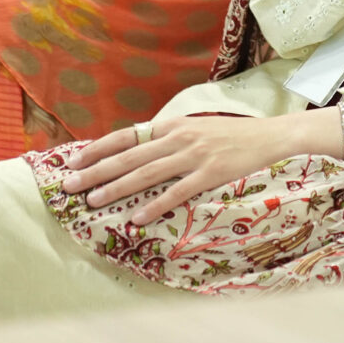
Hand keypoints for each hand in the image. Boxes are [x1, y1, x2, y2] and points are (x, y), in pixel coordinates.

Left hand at [58, 111, 333, 225]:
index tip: (74, 162)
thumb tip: (137, 154)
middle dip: (97, 172)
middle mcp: (179, 137)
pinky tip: (138, 217)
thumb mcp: (196, 130)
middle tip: (70, 186)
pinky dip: (156, 205)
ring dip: (118, 188)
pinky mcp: (212, 173)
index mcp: (172, 125)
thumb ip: (169, 140)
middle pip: (129, 156)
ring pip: (148, 173)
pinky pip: (178, 191)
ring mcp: (195, 155)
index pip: (126, 136)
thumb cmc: (232, 136)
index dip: (98, 149)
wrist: (272, 136)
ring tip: (95, 201)